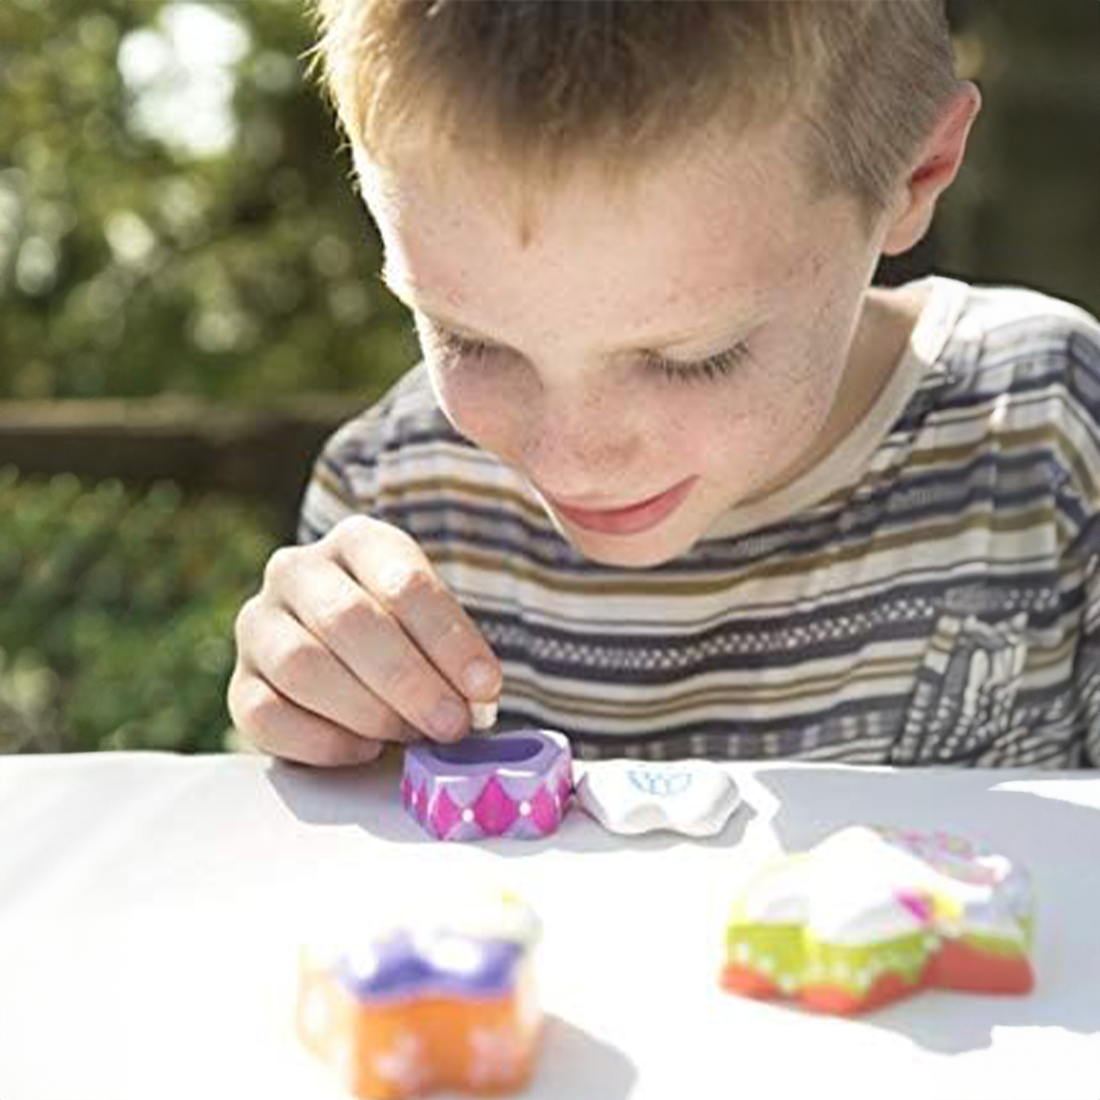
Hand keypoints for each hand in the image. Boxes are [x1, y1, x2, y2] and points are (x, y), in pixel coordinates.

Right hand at [228, 514, 501, 765]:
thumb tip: (476, 697)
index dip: (448, 640)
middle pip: (348, 621)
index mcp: (357, 541)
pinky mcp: (238, 684)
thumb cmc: (405, 639)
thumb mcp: (434, 626)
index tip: (484, 686)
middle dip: (408, 680)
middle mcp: (296, 571)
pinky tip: (364, 749)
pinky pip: (267, 716)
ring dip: (367, 711)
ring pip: (302, 666)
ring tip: (409, 734)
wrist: (346, 661)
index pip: (403, 583)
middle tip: (449, 723)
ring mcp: (258, 626)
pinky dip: (323, 742)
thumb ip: (455, 656)